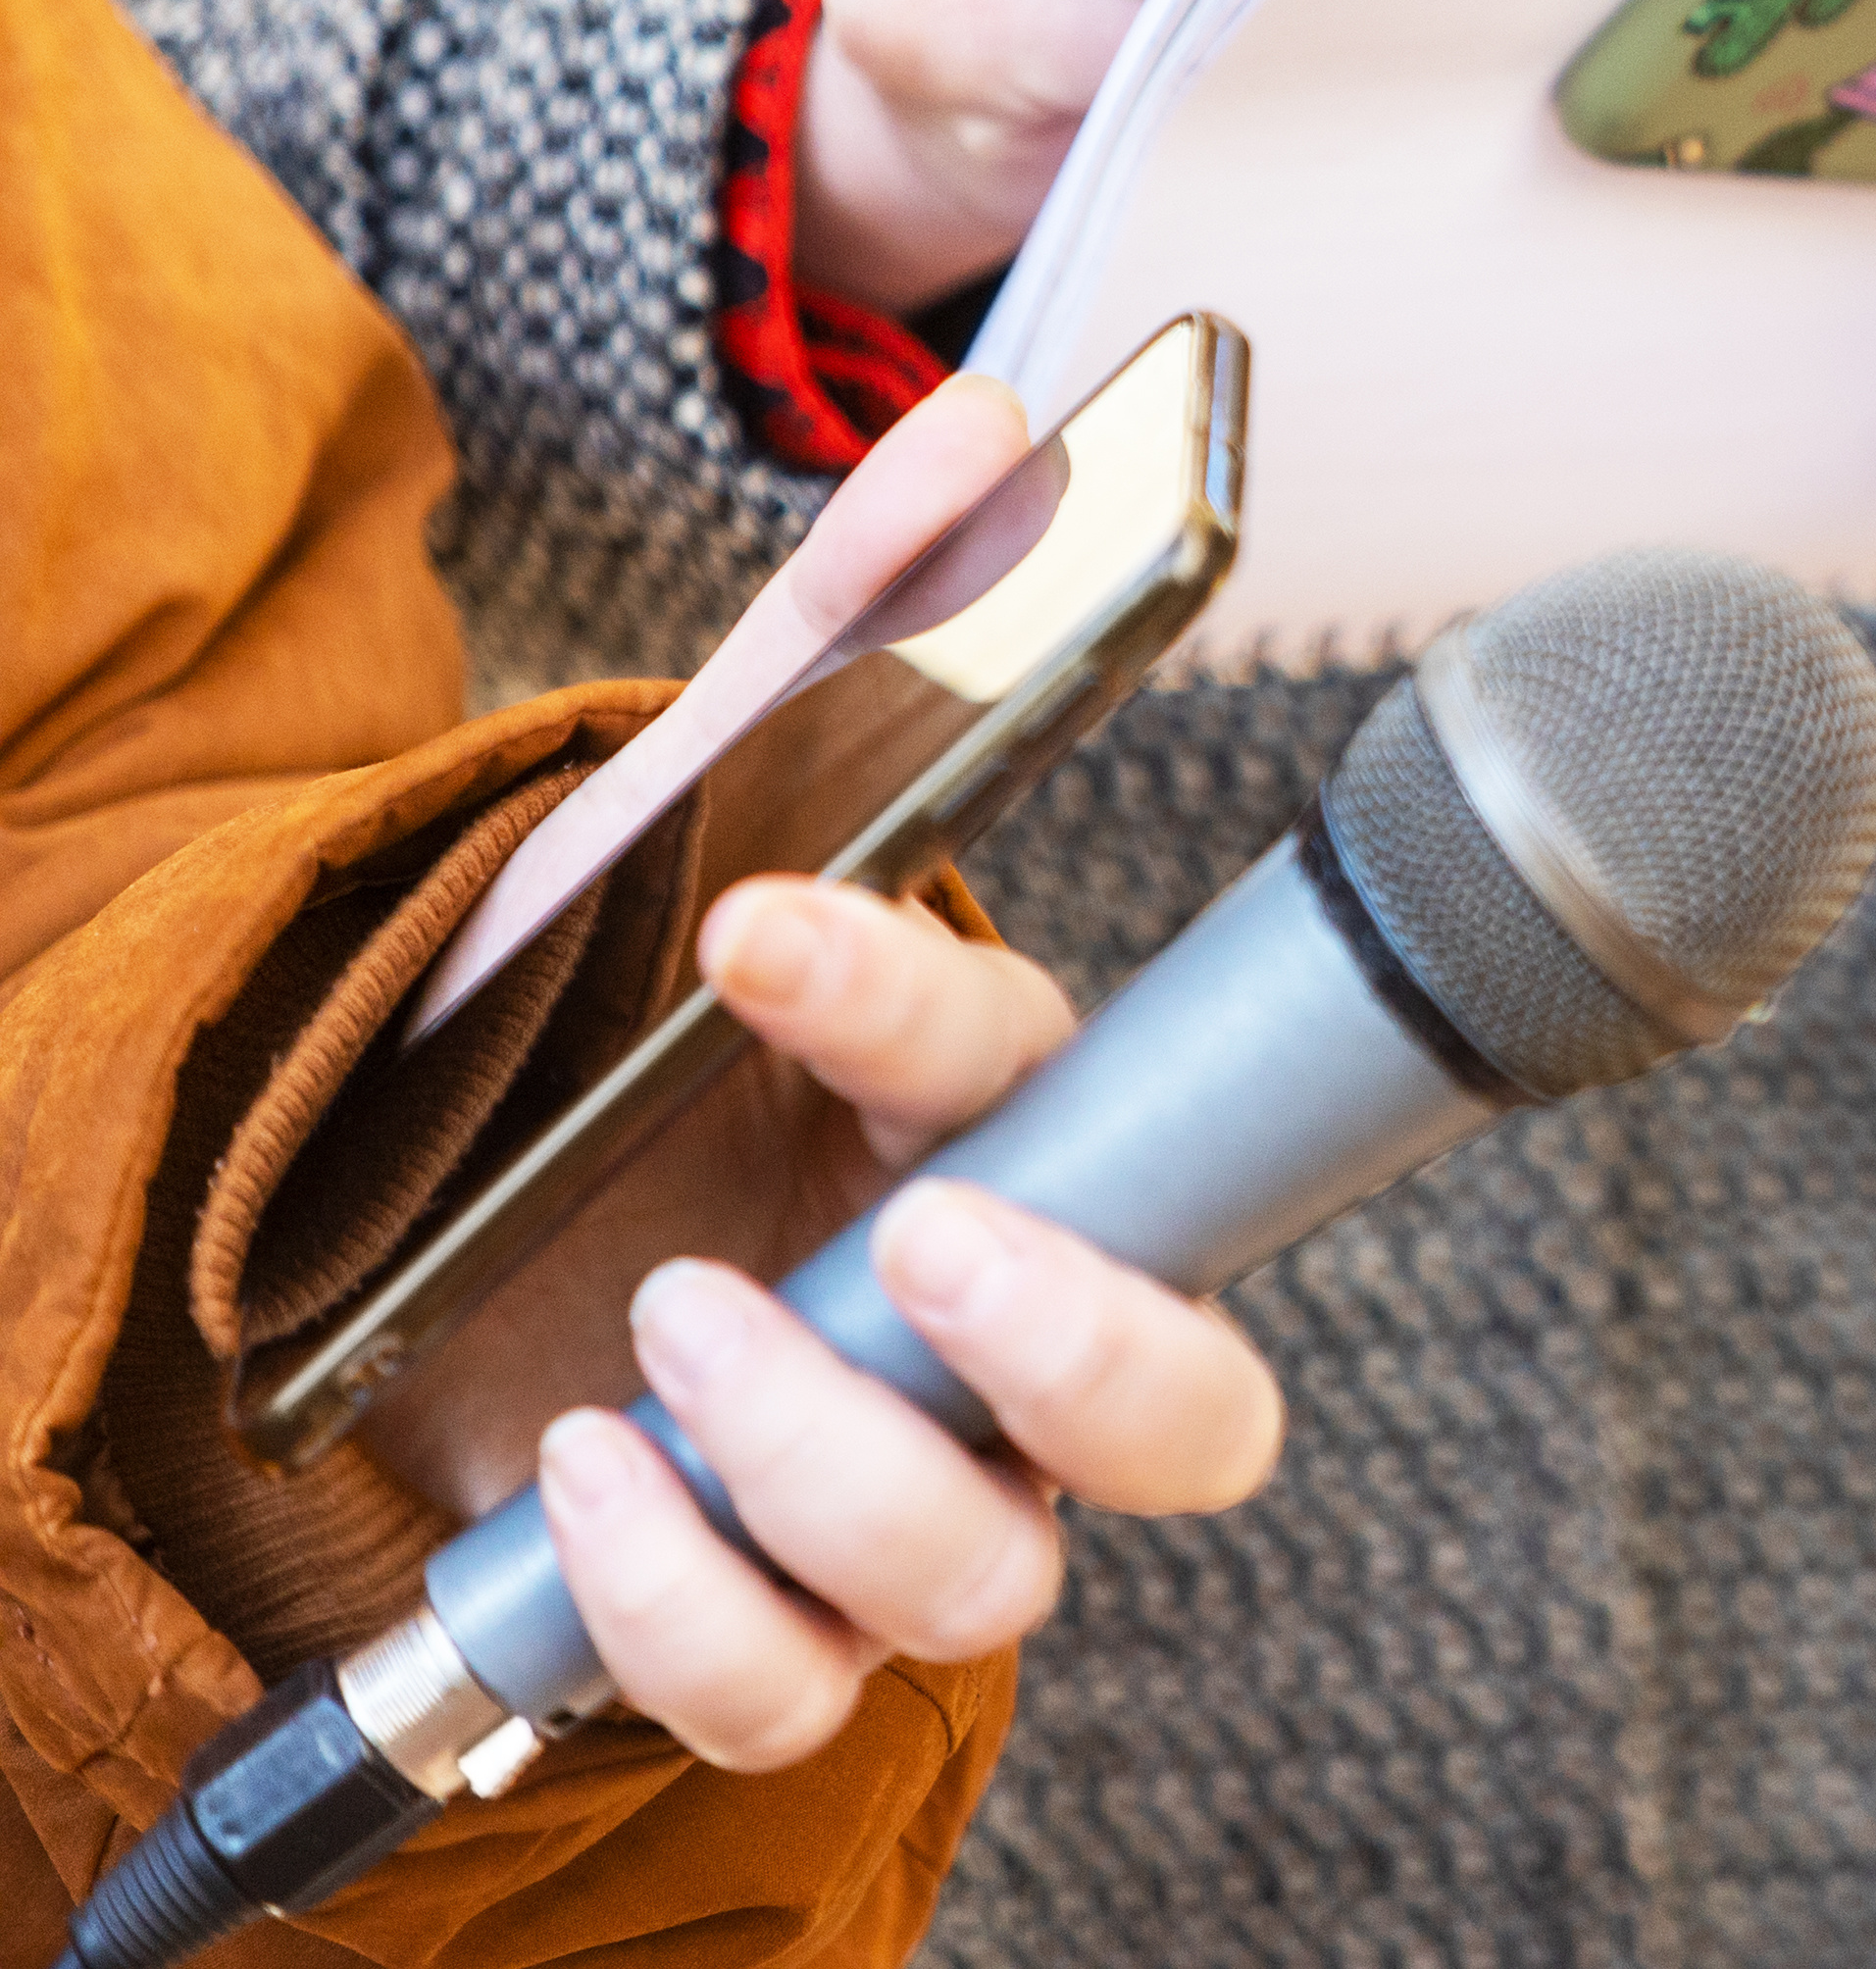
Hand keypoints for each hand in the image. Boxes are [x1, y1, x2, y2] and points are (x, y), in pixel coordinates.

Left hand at [359, 379, 1283, 1775]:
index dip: (913, 1006)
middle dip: (1084, 1347)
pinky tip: (592, 1481)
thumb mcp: (701, 828)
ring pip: (986, 1574)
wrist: (453, 1284)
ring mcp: (902, 1503)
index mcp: (1007, 1136)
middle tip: (924, 1247)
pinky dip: (685, 1602)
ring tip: (667, 1335)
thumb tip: (998, 421)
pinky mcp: (764, 1625)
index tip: (751, 925)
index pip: (1047, 1077)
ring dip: (826, 1466)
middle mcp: (998, 1344)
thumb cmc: (639, 1064)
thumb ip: (857, 631)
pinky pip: (788, 1683)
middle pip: (1195, 1415)